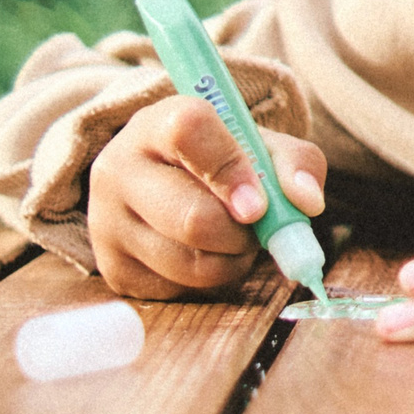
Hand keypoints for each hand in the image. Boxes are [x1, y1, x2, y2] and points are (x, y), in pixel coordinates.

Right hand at [86, 96, 324, 299]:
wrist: (166, 183)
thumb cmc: (221, 161)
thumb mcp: (260, 146)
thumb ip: (295, 163)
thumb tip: (307, 203)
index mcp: (156, 123)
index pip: (190, 132)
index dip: (233, 169)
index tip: (259, 204)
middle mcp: (118, 168)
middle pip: (192, 218)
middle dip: (242, 234)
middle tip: (257, 227)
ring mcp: (106, 221)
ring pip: (189, 263)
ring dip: (233, 261)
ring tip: (236, 240)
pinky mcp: (112, 268)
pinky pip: (178, 290)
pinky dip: (210, 281)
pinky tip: (208, 256)